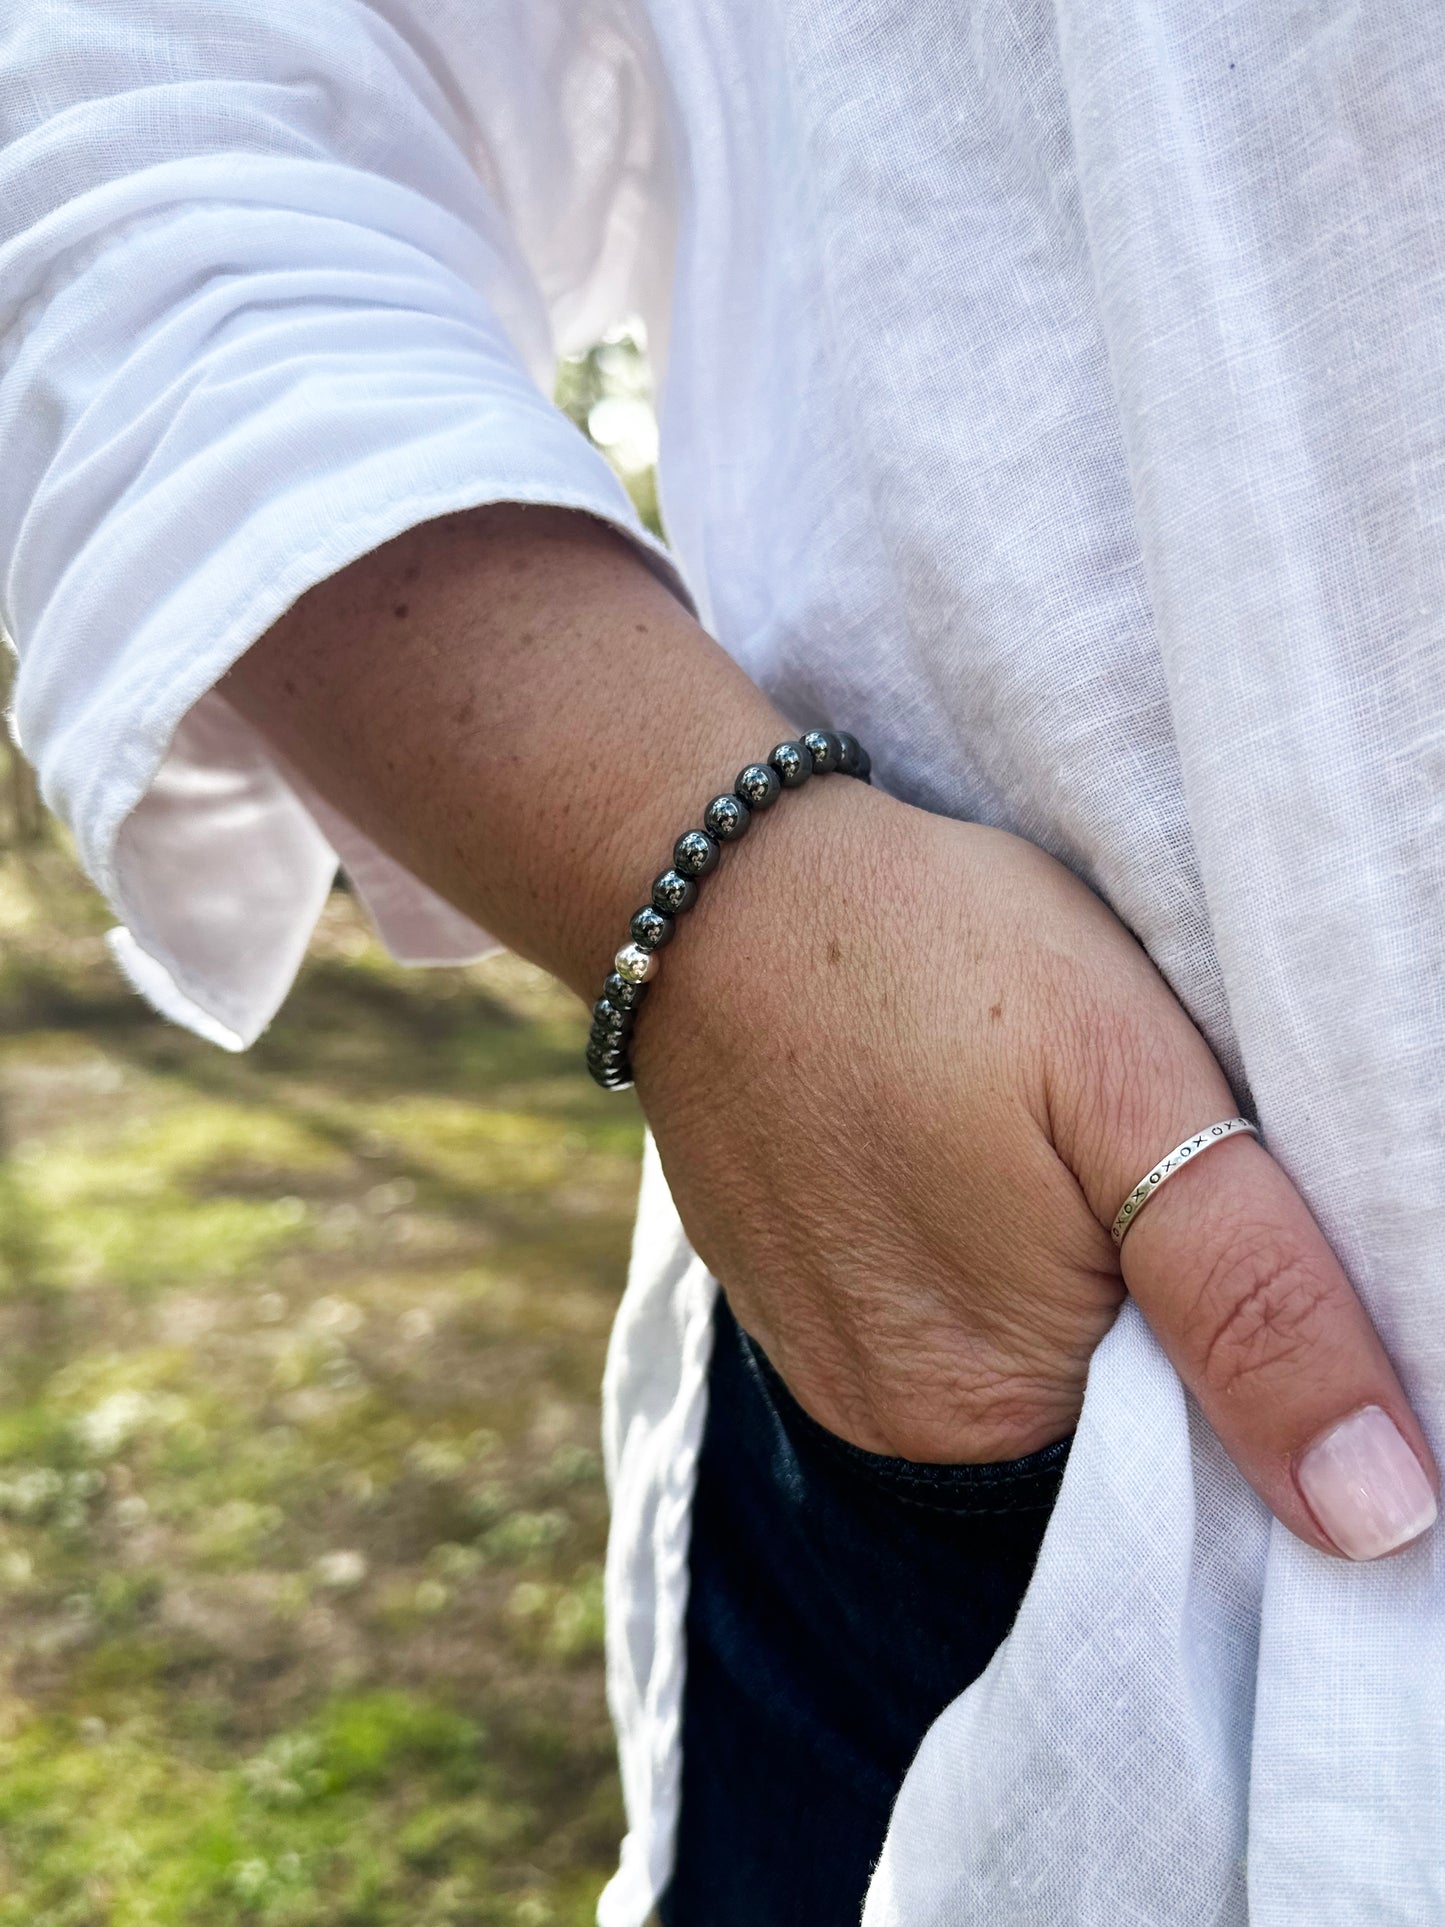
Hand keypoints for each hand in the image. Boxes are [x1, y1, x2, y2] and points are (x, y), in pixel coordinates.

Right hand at [633, 776, 1437, 1562]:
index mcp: (987, 1411)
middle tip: (1136, 1152)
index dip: (1250, 1354)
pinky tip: (971, 1152)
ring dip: (1060, 1278)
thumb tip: (1377, 1516)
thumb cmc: (936, 959)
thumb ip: (1257, 1301)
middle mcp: (889, 1427)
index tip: (1239, 1220)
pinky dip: (974, 1253)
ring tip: (1047, 1145)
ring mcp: (821, 1362)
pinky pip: (926, 1314)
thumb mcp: (1134, 1092)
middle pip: (1095, 1416)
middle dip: (1153, 1309)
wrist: (719, 878)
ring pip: (1014, 1362)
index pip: (1190, 1462)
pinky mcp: (785, 1295)